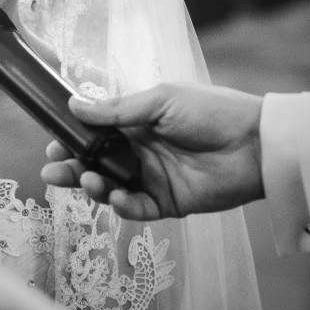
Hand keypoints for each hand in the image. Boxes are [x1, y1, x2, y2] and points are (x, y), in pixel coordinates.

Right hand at [40, 82, 265, 219]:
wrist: (257, 144)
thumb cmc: (212, 112)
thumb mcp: (161, 101)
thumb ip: (117, 109)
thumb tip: (74, 105)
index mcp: (136, 123)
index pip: (94, 134)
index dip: (71, 140)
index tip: (52, 143)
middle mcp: (140, 151)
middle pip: (95, 164)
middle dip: (71, 168)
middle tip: (52, 171)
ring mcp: (152, 178)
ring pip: (110, 188)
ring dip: (93, 187)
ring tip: (87, 181)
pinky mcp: (167, 202)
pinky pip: (137, 208)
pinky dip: (123, 206)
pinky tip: (117, 198)